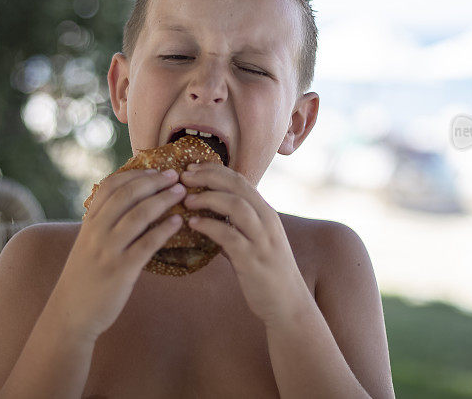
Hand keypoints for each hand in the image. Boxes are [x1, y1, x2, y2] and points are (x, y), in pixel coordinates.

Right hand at [50, 169, 185, 339]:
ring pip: (139, 215)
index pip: (109, 186)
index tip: (156, 170)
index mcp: (88, 223)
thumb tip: (133, 203)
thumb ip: (104, 223)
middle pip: (127, 195)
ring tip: (181, 192)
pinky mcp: (121, 270)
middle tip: (176, 176)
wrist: (70, 314)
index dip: (134, 174)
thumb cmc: (85, 277)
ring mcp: (108, 251)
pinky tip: (178, 222)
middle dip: (154, 181)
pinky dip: (164, 229)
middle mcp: (96, 232)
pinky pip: (146, 244)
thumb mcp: (88, 244)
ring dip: (163, 199)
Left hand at [180, 164, 311, 326]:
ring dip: (208, 198)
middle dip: (208, 177)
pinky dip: (209, 226)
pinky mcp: (253, 260)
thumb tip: (208, 213)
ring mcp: (261, 239)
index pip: (239, 180)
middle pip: (237, 186)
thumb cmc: (266, 271)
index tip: (191, 167)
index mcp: (265, 212)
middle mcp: (266, 220)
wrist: (287, 303)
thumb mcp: (255, 240)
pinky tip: (193, 224)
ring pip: (236, 206)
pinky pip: (229, 236)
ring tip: (187, 200)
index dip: (214, 170)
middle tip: (183, 176)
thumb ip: (236, 225)